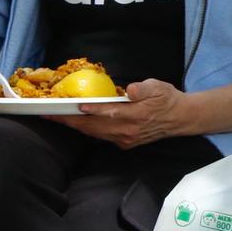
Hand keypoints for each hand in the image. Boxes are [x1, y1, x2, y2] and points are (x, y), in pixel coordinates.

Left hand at [61, 79, 191, 148]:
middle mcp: (129, 130)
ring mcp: (125, 139)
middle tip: (51, 114)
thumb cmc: (167, 99)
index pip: (110, 113)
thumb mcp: (158, 87)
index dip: (93, 110)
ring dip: (75, 126)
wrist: (180, 118)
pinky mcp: (125, 143)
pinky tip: (76, 123)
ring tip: (57, 119)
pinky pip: (100, 136)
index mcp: (137, 115)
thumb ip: (143, 88)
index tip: (77, 106)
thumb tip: (130, 90)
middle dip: (71, 120)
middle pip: (95, 126)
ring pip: (95, 133)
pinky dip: (86, 130)